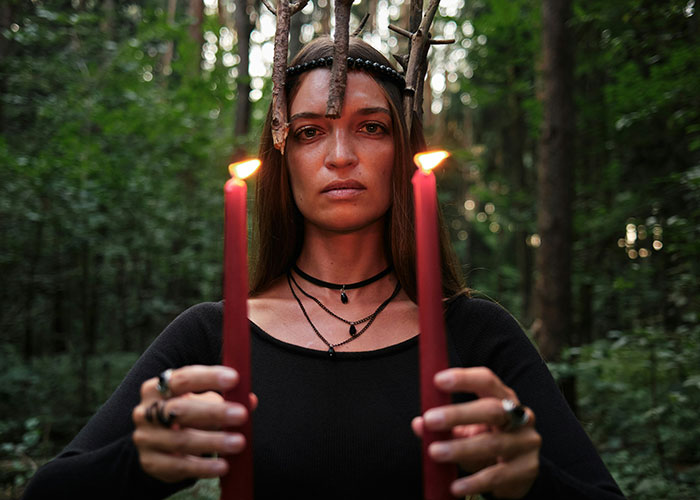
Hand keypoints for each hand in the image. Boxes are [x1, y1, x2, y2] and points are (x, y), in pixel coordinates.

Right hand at [132, 365, 256, 482]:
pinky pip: (179, 466)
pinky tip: (223, 466)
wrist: (158, 444)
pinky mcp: (151, 463)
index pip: (183, 378)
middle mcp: (145, 411)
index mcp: (157, 388)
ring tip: (239, 443)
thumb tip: (249, 400)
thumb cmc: (186, 415)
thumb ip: (224, 399)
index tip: (235, 378)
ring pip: (181, 440)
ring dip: (213, 441)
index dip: (209, 377)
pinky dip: (203, 467)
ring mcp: (146, 438)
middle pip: (180, 410)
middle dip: (213, 412)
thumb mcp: (201, 402)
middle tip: (241, 415)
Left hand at [412, 367, 540, 498]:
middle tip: (429, 420)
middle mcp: (520, 416)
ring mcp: (526, 443)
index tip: (437, 381)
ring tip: (434, 452)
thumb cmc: (486, 440)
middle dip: (458, 414)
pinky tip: (456, 486)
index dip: (464, 378)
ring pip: (493, 444)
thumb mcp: (466, 429)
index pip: (487, 381)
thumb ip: (444, 426)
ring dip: (460, 449)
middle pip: (492, 410)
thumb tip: (418, 424)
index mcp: (503, 398)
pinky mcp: (527, 470)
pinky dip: (474, 482)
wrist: (518, 472)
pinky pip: (498, 475)